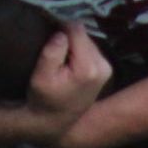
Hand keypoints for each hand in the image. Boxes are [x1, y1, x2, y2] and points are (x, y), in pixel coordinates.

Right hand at [24, 24, 110, 147]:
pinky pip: (90, 49)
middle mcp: (103, 66)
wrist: (54, 121)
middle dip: (67, 38)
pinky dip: (78, 51)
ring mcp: (107, 68)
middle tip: (52, 50)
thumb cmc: (43, 99)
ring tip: (60, 59)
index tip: (47, 34)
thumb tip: (61, 32)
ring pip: (87, 40)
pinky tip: (68, 64)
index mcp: (88, 67)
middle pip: (83, 35)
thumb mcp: (41, 76)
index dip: (60, 27)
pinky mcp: (106, 70)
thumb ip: (52, 51)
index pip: (76, 30)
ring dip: (72, 45)